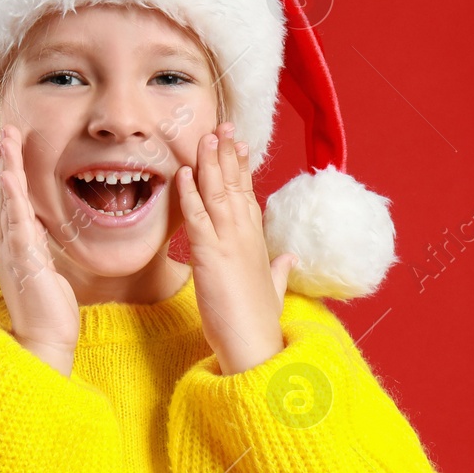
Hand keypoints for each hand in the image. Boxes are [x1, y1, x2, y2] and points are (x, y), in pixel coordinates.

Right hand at [0, 124, 79, 375]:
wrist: (43, 342)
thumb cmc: (50, 313)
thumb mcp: (48, 275)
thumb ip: (43, 254)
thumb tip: (45, 238)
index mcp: (18, 247)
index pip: (14, 203)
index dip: (13, 174)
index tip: (14, 149)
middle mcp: (10, 245)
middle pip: (6, 194)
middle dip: (6, 161)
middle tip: (6, 131)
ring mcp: (13, 251)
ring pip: (8, 200)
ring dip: (8, 168)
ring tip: (7, 139)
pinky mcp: (21, 259)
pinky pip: (15, 222)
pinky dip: (12, 197)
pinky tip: (11, 177)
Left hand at [176, 121, 295, 374]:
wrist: (255, 347)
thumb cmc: (260, 323)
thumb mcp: (273, 290)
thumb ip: (281, 271)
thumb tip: (290, 258)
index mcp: (257, 241)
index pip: (249, 195)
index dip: (242, 168)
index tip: (238, 144)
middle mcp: (246, 236)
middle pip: (235, 185)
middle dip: (227, 154)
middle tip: (223, 125)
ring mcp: (229, 243)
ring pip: (218, 193)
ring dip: (210, 163)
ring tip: (206, 136)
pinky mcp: (210, 256)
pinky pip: (197, 217)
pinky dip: (190, 193)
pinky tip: (183, 173)